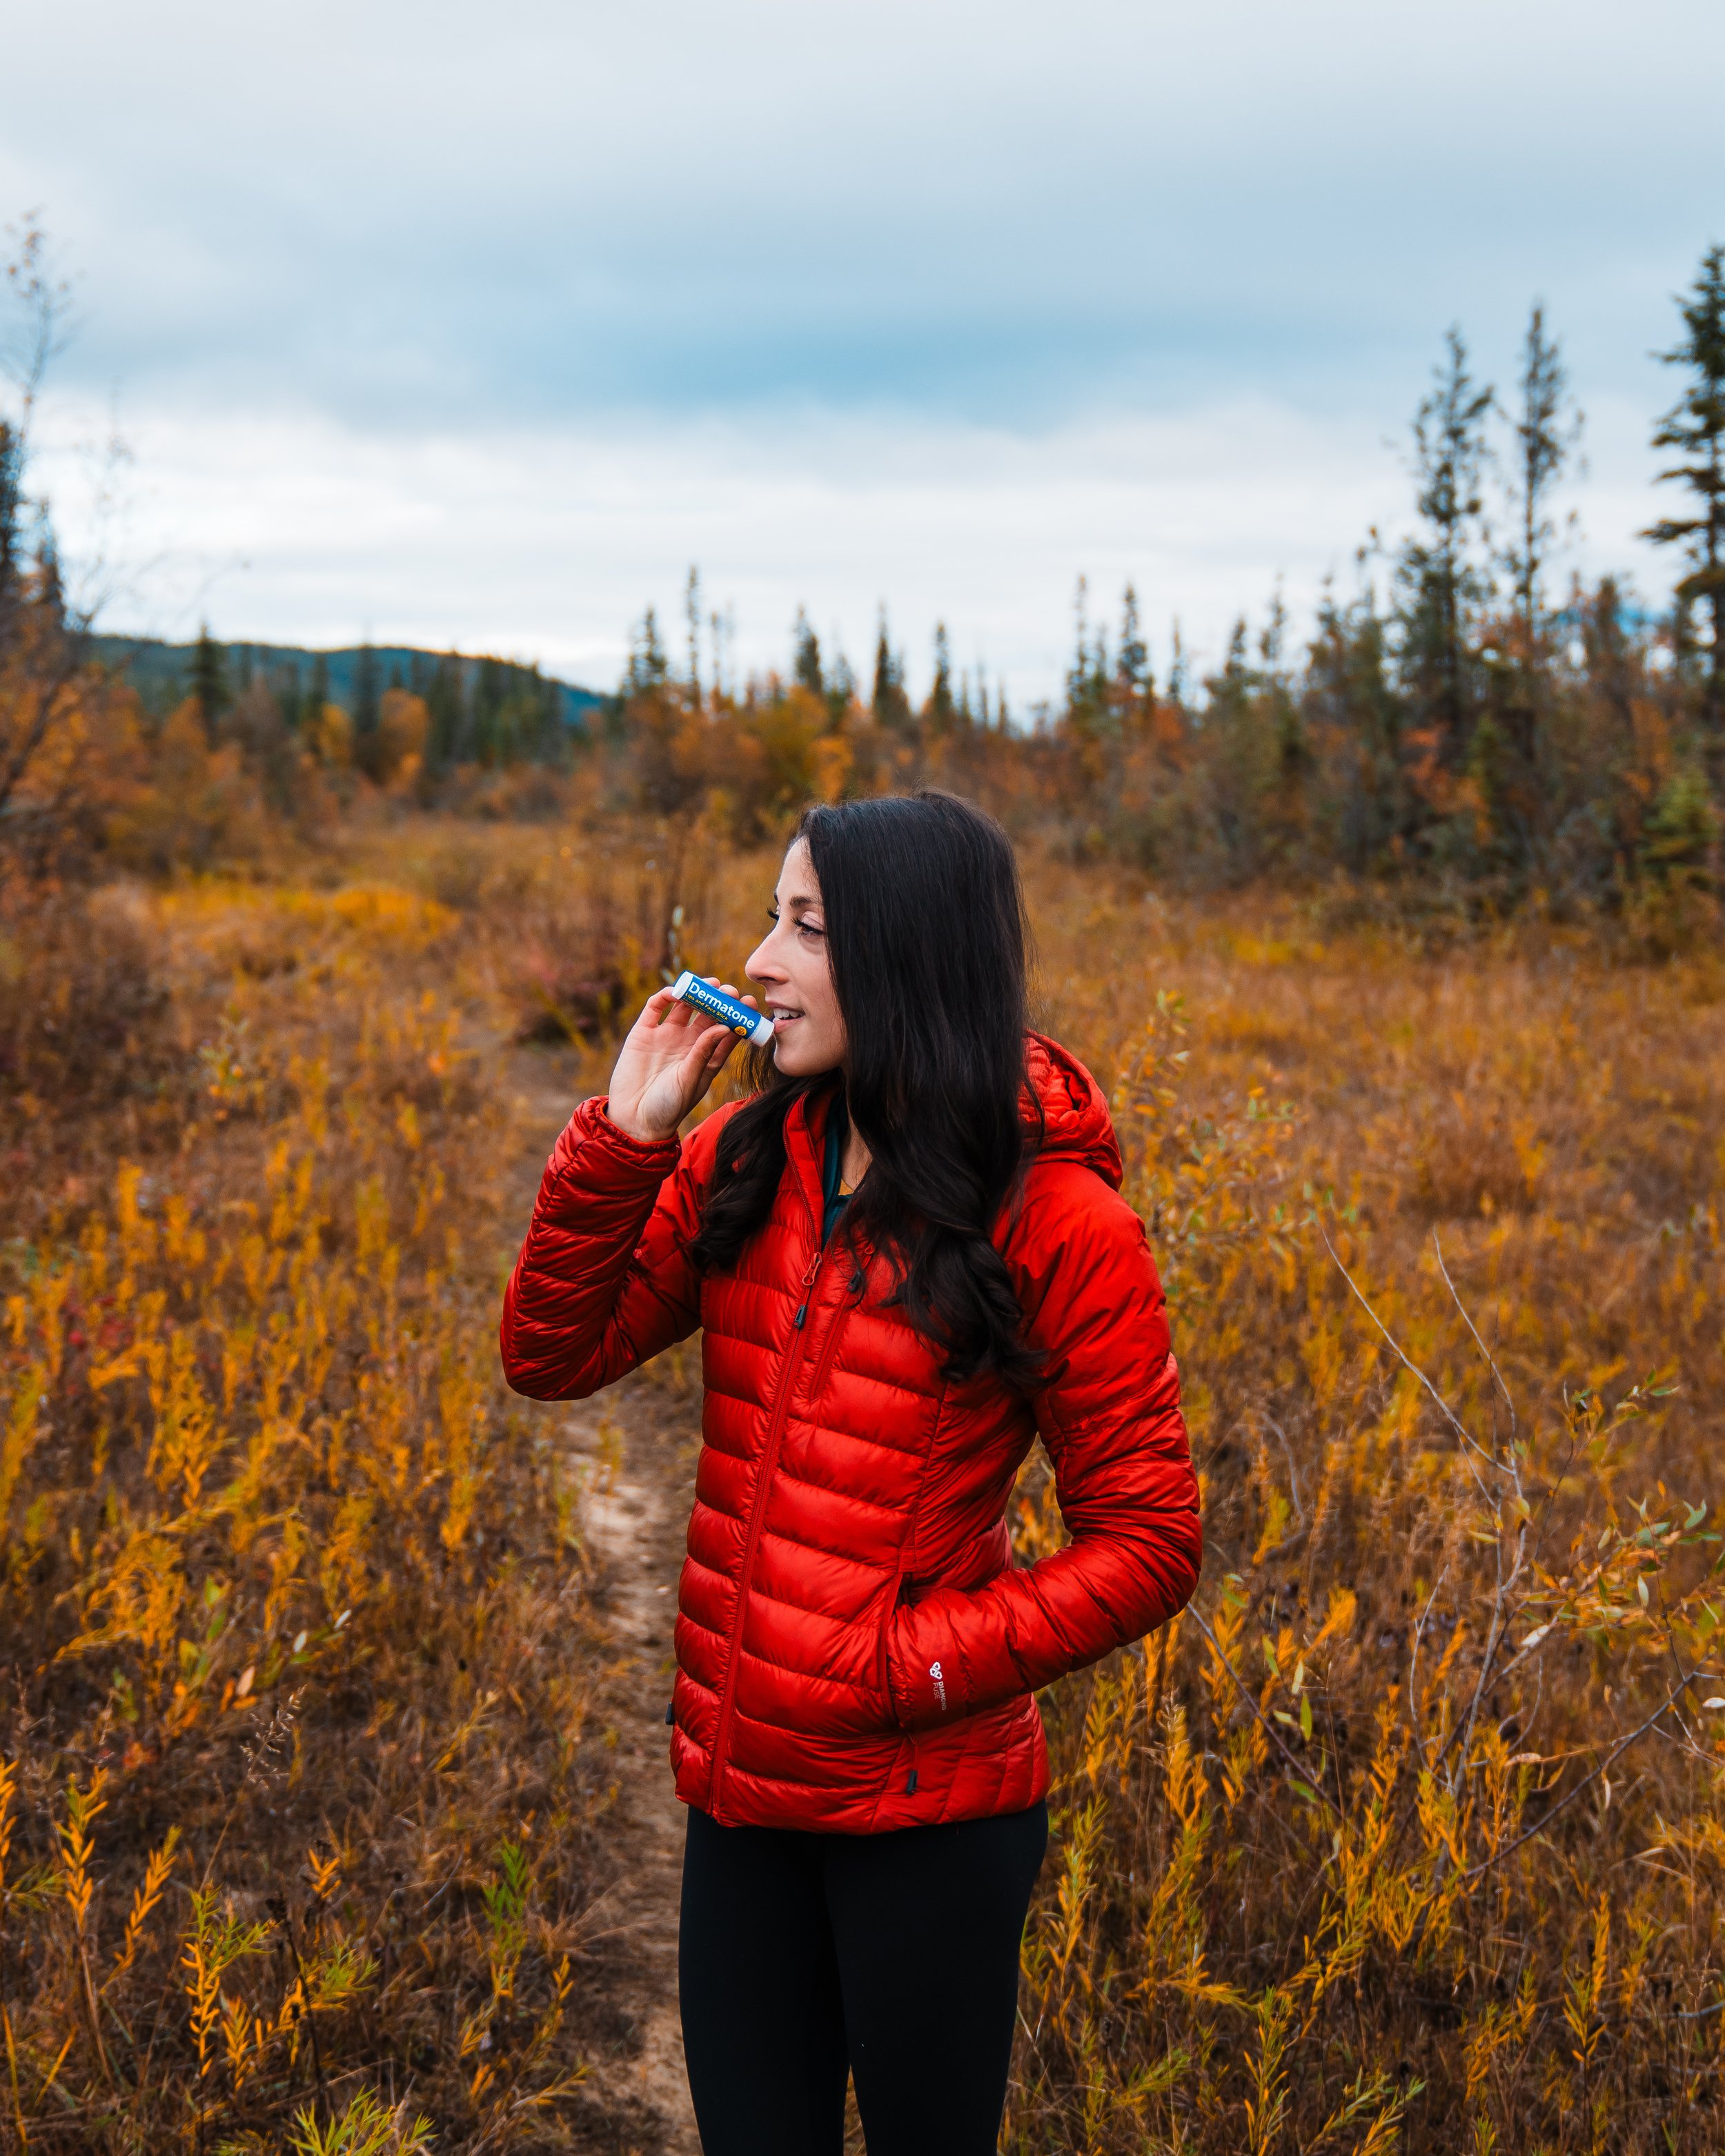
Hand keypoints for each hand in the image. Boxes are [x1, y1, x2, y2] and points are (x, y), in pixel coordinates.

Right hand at [605, 981, 754, 1142]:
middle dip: (719, 1000)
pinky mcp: (643, 1033)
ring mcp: (665, 1036)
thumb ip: (704, 1052)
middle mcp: (688, 1043)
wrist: (634, 1119)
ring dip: (696, 993)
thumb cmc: (668, 1106)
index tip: (749, 1002)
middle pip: (707, 1014)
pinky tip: (677, 991)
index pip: (726, 1031)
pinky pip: (655, 1008)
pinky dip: (665, 996)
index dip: (738, 1016)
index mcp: (705, 1057)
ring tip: (709, 984)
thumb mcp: (690, 1079)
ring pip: (684, 1006)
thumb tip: (726, 1026)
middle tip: (729, 990)